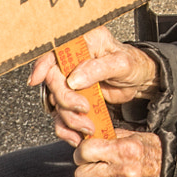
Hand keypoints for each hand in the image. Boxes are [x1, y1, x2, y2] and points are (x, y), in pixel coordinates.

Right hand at [29, 26, 159, 142]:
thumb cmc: (133, 64)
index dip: (42, 65)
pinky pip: (61, 115)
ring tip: (88, 126)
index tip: (36, 80)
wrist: (140, 80)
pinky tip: (78, 135)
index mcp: (83, 41)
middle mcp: (72, 59)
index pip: (54, 51)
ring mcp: (71, 79)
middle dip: (65, 100)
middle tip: (83, 109)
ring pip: (56, 102)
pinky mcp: (73, 97)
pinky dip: (68, 128)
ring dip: (69, 118)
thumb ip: (98, 69)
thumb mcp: (122, 64)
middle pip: (53, 81)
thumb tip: (73, 80)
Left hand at [72, 129, 163, 176]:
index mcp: (125, 150)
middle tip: (93, 167)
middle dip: (85, 170)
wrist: (172, 171)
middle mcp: (124, 172)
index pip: (85, 152)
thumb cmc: (152, 152)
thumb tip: (86, 138)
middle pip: (81, 175)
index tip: (85, 154)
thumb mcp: (133, 136)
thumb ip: (108, 137)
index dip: (82, 152)